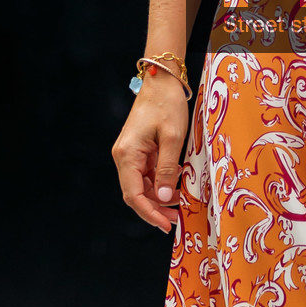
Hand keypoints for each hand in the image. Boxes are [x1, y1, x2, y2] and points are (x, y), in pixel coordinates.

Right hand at [112, 73, 188, 231]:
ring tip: (180, 204)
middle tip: (177, 219)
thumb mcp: (173, 138)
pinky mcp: (140, 151)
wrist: (162, 81)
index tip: (165, 225)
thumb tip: (162, 197)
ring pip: (143, 185)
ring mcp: (131, 154)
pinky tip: (176, 187)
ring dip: (159, 197)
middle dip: (156, 208)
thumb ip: (167, 169)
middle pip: (136, 192)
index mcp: (127, 154)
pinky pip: (148, 174)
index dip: (149, 213)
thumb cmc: (166, 105)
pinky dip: (161, 183)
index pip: (133, 194)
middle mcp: (124, 156)